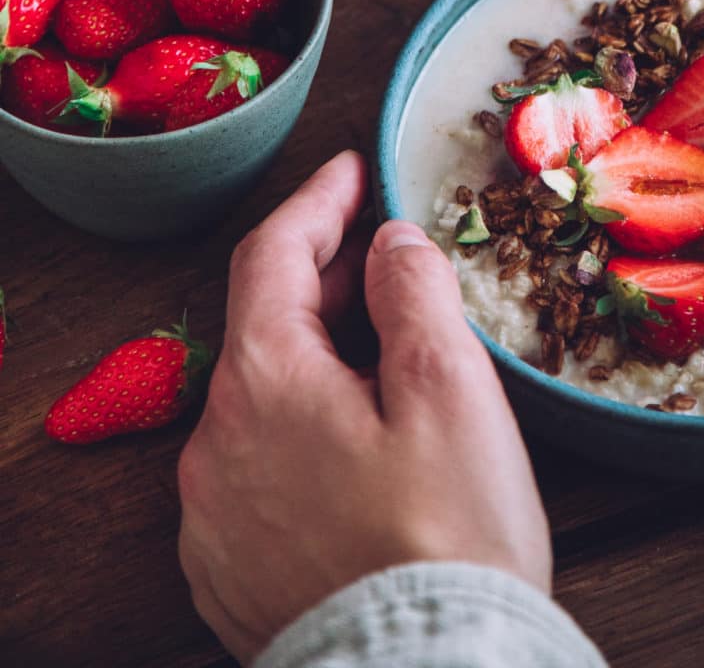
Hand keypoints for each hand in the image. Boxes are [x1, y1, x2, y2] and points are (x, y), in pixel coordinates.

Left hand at [178, 151, 551, 663]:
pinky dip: (303, 434)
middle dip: (326, 280)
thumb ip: (414, 291)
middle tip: (389, 255)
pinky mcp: (229, 573)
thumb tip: (390, 241)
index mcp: (263, 382)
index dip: (317, 201)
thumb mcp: (449, 387)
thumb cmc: (446, 539)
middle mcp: (216, 445)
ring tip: (389, 354)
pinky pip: (258, 472)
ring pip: (262, 403)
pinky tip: (361, 446)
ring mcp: (214, 517)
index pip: (270, 254)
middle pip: (264, 327)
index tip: (353, 169)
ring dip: (317, 361)